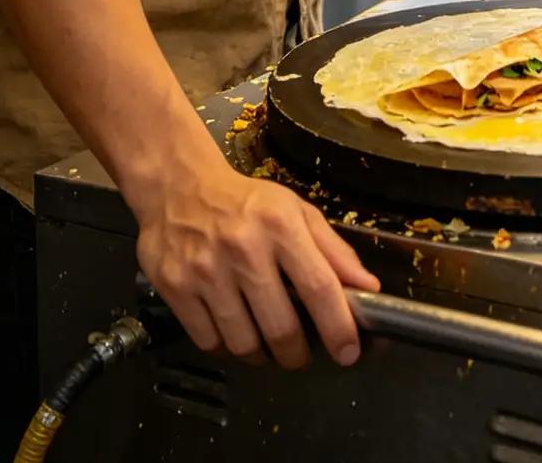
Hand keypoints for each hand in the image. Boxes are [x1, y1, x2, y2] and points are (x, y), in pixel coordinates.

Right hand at [133, 152, 379, 368]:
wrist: (178, 186)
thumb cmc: (245, 202)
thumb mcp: (294, 211)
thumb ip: (333, 250)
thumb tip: (367, 287)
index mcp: (280, 225)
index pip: (319, 287)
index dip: (338, 327)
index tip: (348, 353)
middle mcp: (243, 248)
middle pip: (281, 327)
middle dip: (297, 353)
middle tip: (300, 352)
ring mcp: (205, 270)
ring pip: (244, 343)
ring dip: (261, 354)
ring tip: (265, 342)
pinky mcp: (175, 287)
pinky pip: (209, 342)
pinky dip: (226, 347)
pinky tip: (234, 331)